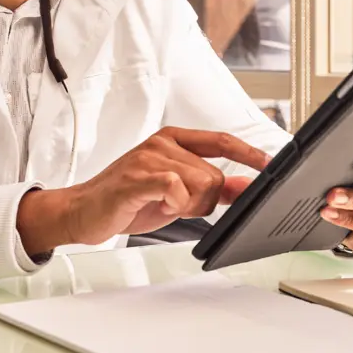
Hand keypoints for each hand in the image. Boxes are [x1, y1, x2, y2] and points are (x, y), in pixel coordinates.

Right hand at [17, 127, 270, 256]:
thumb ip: (210, 187)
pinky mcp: (138, 176)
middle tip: (176, 205)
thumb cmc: (128, 199)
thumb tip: (244, 186)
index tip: (268, 162)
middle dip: (204, 201)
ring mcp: (149, 158)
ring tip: (162, 205)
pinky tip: (157, 205)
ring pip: (201, 185)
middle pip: (214, 175)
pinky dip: (174, 204)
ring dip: (188, 206)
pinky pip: (177, 189)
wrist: (84, 211)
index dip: (247, 152)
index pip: (220, 141)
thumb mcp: (175, 193)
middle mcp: (162, 144)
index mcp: (172, 141)